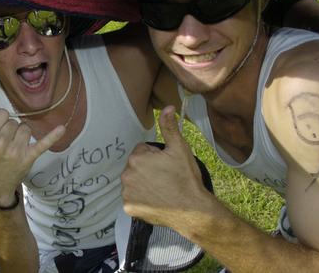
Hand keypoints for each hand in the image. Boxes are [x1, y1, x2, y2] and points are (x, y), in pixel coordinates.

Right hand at [0, 109, 64, 205]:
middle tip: (2, 143)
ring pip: (26, 130)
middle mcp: (1, 143)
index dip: (0, 120)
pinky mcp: (29, 159)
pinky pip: (43, 144)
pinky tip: (63, 128)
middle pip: (15, 122)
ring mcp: (16, 151)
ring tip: (12, 148)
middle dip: (10, 130)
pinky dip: (53, 136)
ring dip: (22, 137)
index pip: (2, 113)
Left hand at [120, 106, 209, 226]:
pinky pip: (133, 199)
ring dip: (143, 183)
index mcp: (136, 159)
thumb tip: (168, 107)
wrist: (192, 210)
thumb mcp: (179, 149)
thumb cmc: (186, 178)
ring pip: (134, 182)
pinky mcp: (129, 208)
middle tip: (165, 178)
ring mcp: (127, 193)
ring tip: (162, 189)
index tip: (166, 165)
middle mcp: (126, 175)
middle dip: (147, 169)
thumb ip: (169, 127)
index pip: (141, 151)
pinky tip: (156, 200)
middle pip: (136, 166)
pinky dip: (142, 199)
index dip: (155, 156)